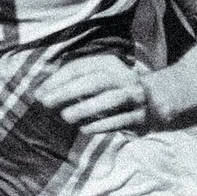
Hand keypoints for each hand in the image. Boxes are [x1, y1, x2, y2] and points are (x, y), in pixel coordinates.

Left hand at [40, 55, 161, 135]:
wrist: (157, 102)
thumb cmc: (114, 91)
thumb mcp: (98, 79)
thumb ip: (74, 82)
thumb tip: (42, 91)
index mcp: (110, 65)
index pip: (81, 67)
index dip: (58, 79)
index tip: (39, 93)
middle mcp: (124, 78)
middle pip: (95, 81)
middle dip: (68, 91)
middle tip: (46, 102)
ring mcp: (135, 97)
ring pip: (110, 100)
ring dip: (85, 108)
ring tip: (65, 116)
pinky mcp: (141, 117)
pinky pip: (120, 120)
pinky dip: (100, 125)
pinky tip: (84, 129)